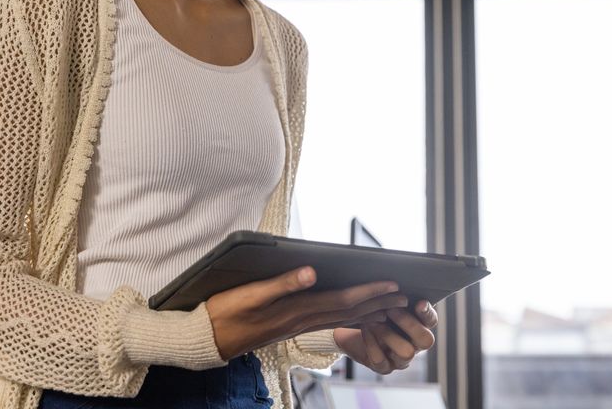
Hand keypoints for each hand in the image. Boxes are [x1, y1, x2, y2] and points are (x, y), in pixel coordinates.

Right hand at [206, 266, 407, 360]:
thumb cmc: (223, 313)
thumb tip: (312, 271)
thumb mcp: (248, 295)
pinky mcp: (290, 327)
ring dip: (368, 311)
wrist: (206, 340)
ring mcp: (296, 326)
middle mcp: (300, 321)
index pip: (341, 301)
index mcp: (295, 310)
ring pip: (341, 319)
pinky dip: (349, 317)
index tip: (393, 285)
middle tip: (406, 297)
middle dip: (378, 303)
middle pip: (348, 312)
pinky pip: (328, 322)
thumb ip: (281, 283)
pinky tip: (355, 313)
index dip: (369, 292)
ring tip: (390, 305)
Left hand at [334, 299, 438, 373]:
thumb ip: (396, 294)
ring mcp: (400, 359)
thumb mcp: (385, 300)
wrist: (351, 330)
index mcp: (419, 325)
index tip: (418, 302)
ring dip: (388, 335)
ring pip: (406, 353)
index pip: (431, 320)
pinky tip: (364, 329)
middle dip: (409, 324)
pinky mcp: (383, 367)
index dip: (427, 313)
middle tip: (391, 310)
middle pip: (426, 340)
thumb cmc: (372, 310)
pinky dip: (371, 343)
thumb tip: (398, 279)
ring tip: (372, 321)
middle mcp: (414, 344)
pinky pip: (381, 361)